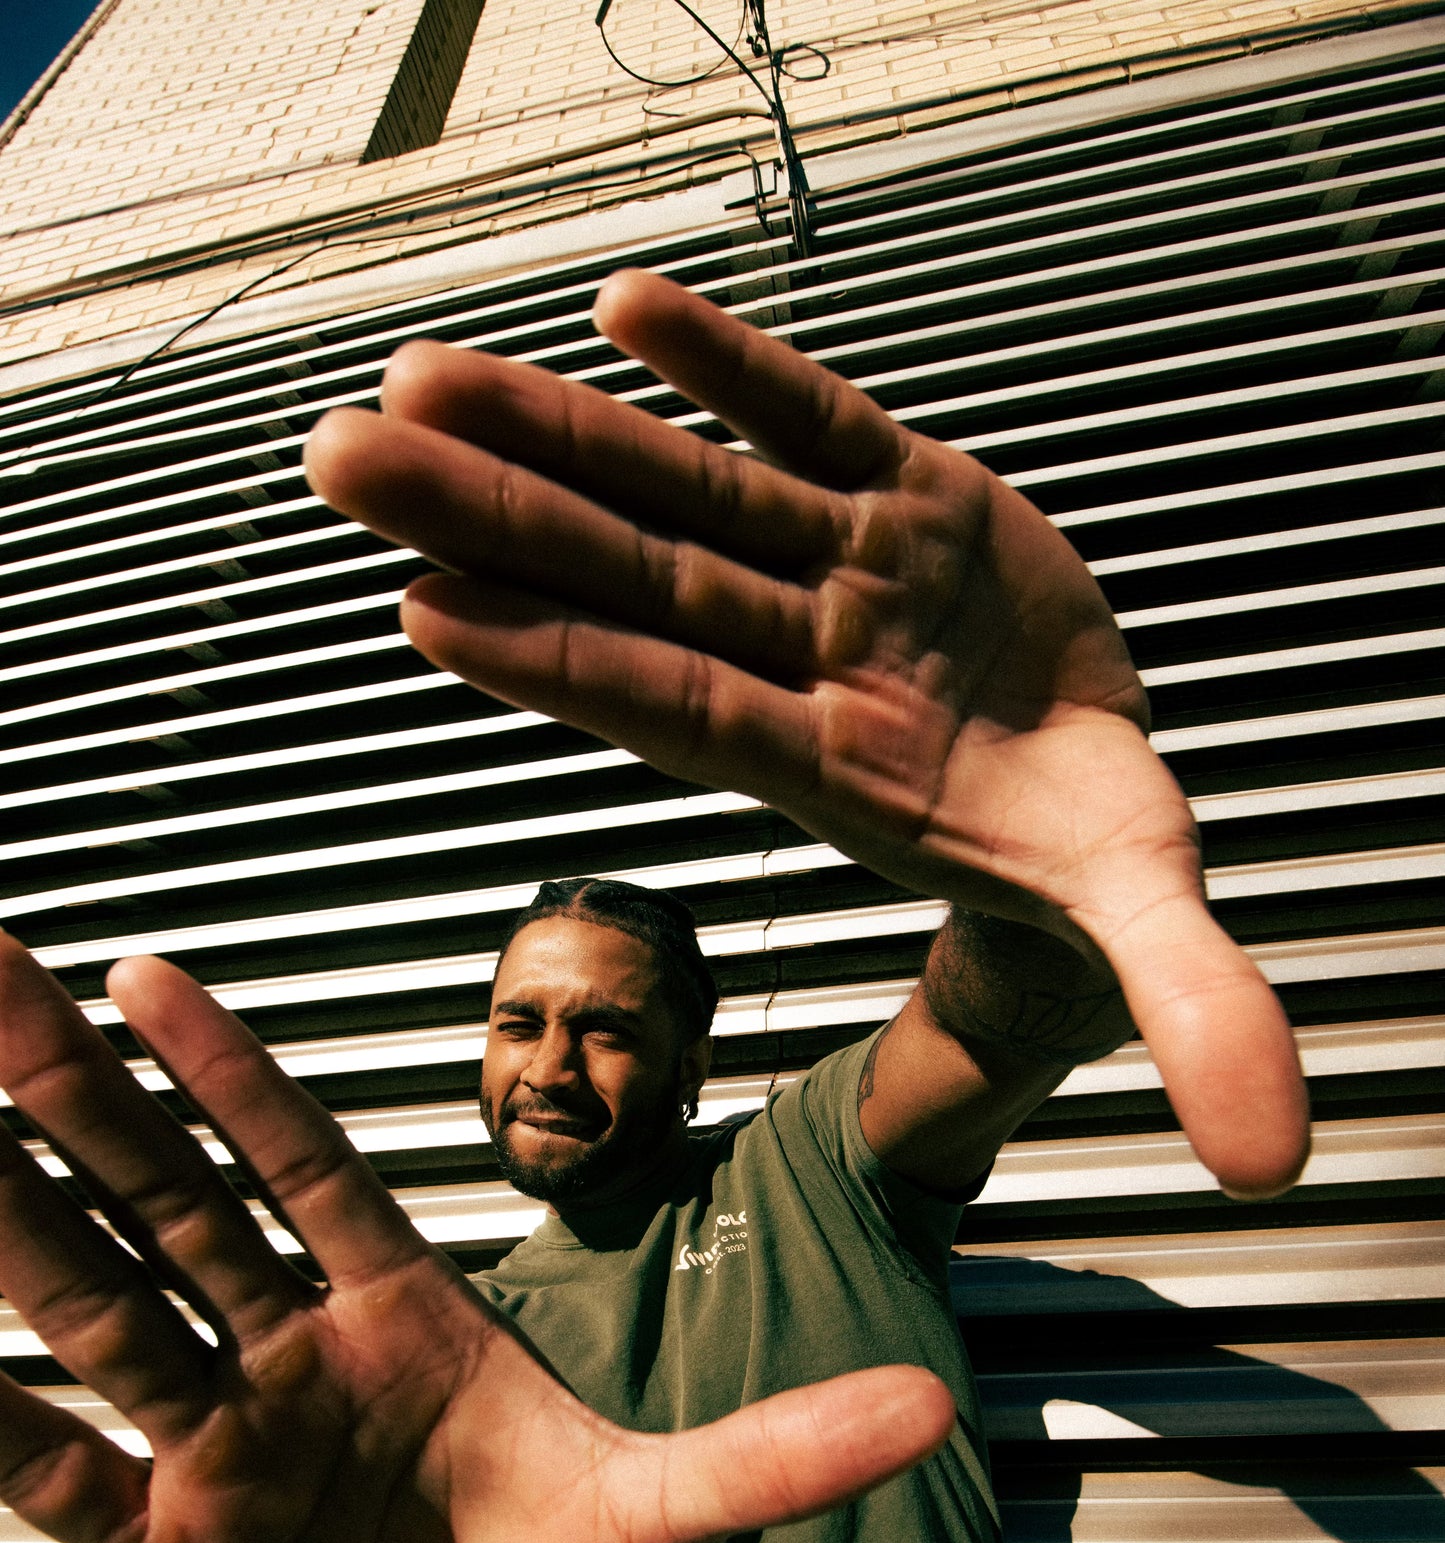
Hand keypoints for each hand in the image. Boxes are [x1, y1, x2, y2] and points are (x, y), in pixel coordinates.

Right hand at [0, 938, 952, 1542]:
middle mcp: (292, 1353)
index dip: (231, 1076)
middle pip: (172, 1201)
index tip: (148, 977)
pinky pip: (52, 1472)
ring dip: (9, 1220)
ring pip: (96, 1309)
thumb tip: (933, 1408)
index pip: (305, 1166)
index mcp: (401, 1311)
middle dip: (79, 1095)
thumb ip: (782, 1455)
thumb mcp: (676, 1512)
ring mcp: (219, 1443)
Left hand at [305, 271, 1307, 1197]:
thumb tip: (1268, 1157)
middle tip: (341, 456)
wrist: (1083, 793)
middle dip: (493, 517)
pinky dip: (726, 368)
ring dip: (557, 429)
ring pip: (683, 489)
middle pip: (632, 578)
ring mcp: (852, 573)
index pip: (676, 706)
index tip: (427, 608)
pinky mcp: (909, 498)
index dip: (561, 660)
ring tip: (414, 373)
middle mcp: (814, 661)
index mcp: (837, 766)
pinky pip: (805, 420)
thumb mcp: (1147, 926)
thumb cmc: (1087, 864)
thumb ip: (1193, 1009)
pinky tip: (621, 310)